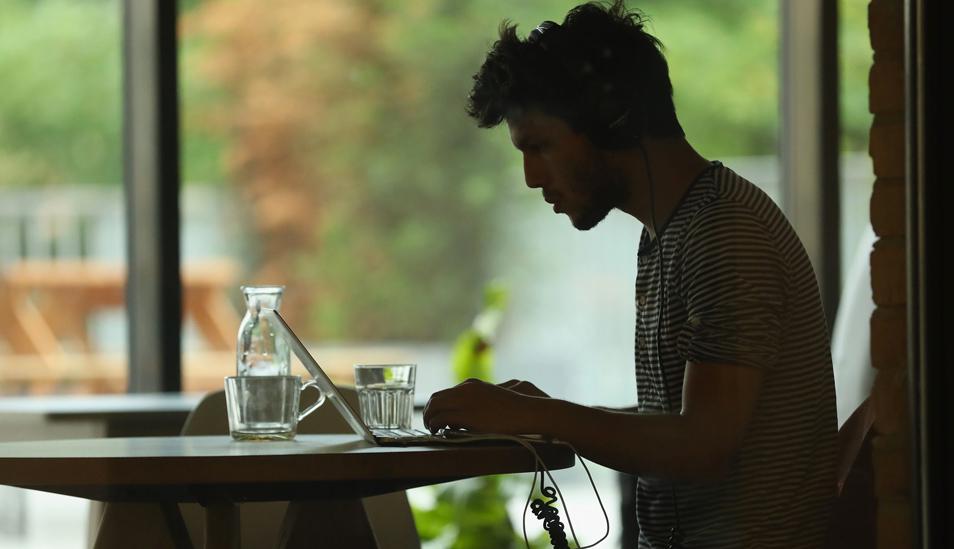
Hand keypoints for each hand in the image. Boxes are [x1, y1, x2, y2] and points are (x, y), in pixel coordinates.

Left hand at [423, 378, 544, 434]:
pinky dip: (435, 425)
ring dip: (429, 419)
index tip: (436, 416)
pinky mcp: (466, 415)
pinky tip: (438, 432)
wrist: (526, 411)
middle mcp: (465, 389)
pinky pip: (441, 419)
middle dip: (428, 412)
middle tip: (429, 425)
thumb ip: (477, 402)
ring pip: (434, 407)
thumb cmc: (514, 409)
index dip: (437, 406)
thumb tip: (464, 416)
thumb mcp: (493, 399)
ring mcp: (465, 401)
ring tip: (432, 430)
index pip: (444, 393)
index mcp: (471, 384)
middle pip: (435, 398)